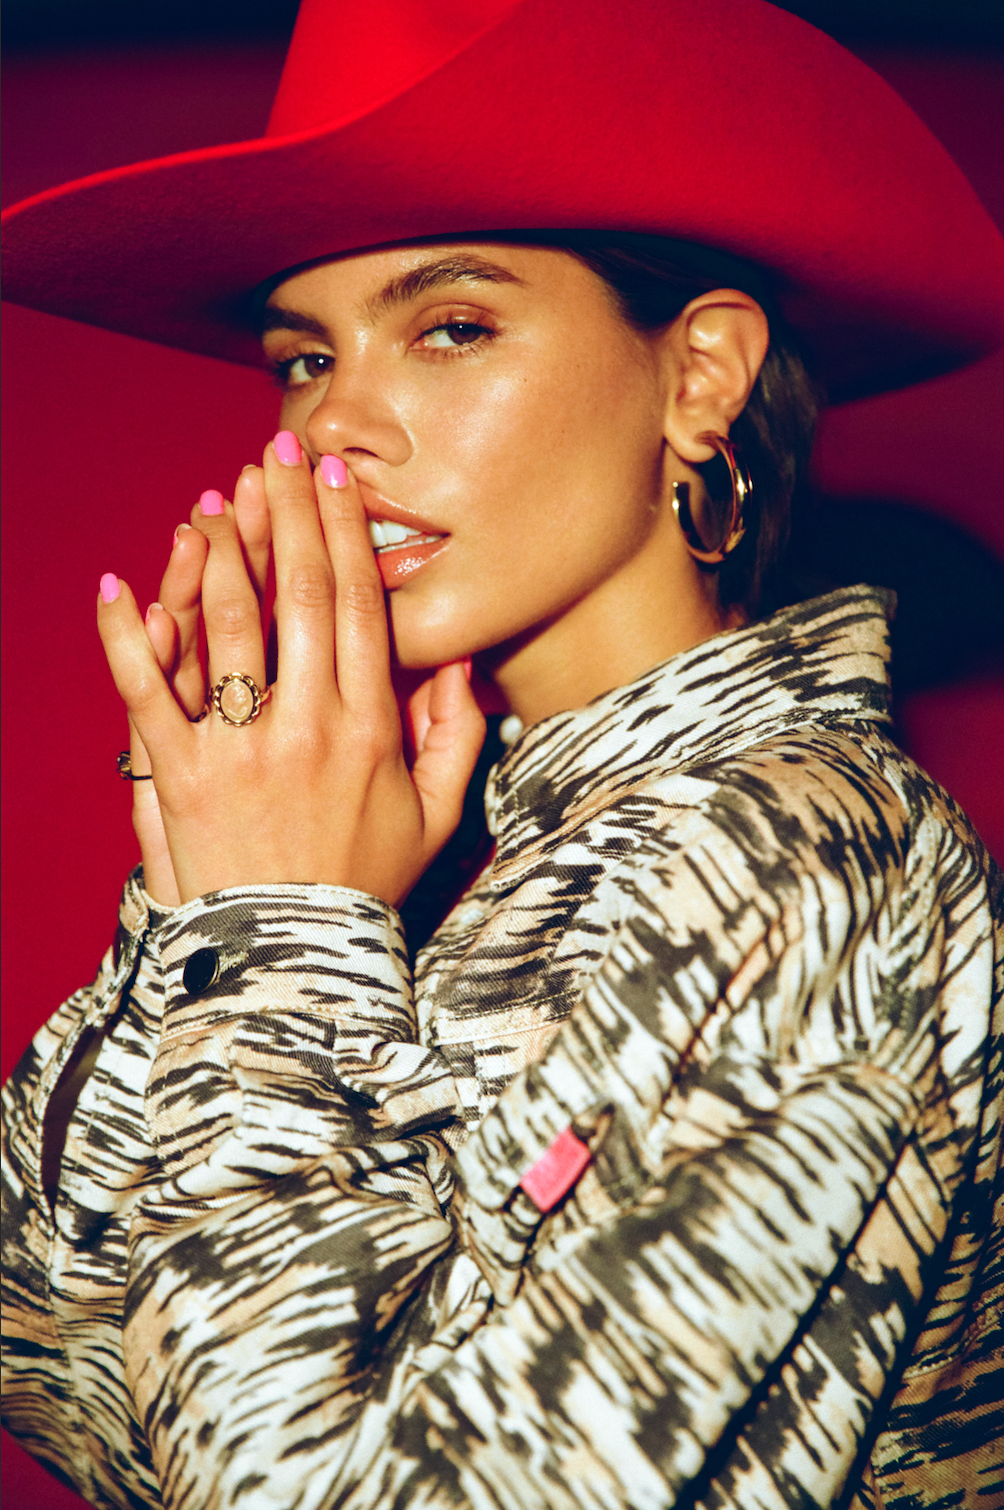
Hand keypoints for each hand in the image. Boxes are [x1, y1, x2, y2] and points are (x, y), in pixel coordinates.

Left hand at [99, 437, 484, 906]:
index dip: (344, 535)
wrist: (292, 953)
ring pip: (227, 629)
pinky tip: (115, 584)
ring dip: (219, 553)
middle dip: (286, 515)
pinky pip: (147, 695)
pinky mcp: (179, 775)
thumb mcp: (438, 814)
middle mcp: (306, 726)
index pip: (358, 607)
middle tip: (276, 451)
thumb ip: (458, 737)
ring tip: (215, 499)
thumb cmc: (366, 879)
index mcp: (369, 728)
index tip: (334, 480)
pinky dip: (125, 639)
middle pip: (297, 596)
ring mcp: (239, 749)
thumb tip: (460, 662)